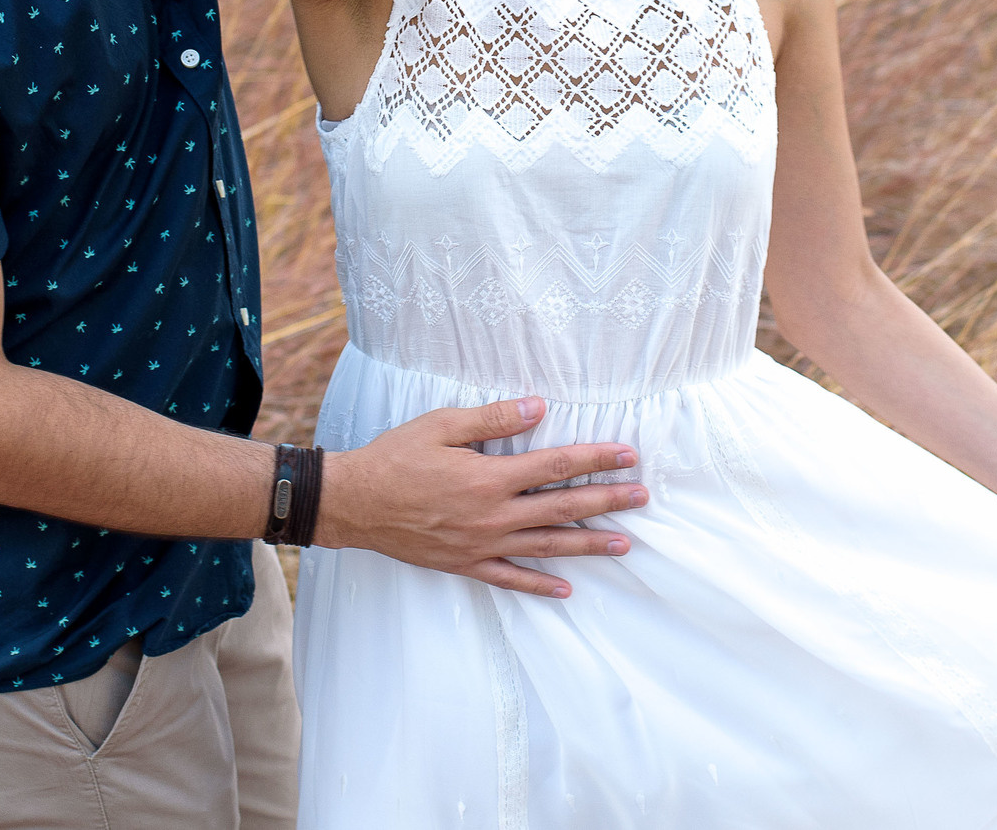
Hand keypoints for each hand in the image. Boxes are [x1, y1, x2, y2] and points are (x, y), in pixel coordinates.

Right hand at [314, 396, 648, 597]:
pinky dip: (540, 585)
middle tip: (642, 499)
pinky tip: (567, 589)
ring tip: (624, 545)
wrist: (354, 502)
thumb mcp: (442, 426)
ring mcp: (480, 545)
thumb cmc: (396, 457)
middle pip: (562, 508)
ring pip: (545, 546)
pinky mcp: (465, 564)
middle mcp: (492, 515)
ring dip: (588, 545)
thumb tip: (539, 407)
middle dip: (606, 502)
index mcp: (489, 477)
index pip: (557, 465)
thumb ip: (494, 418)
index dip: (595, 459)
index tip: (627, 455)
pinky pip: (510, 579)